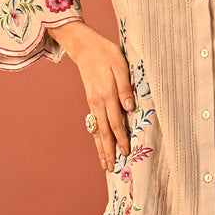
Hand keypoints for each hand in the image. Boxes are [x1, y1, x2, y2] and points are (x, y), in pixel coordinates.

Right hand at [50, 23, 134, 169]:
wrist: (84, 46)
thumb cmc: (106, 53)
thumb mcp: (120, 65)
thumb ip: (125, 87)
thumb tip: (130, 107)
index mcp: (107, 94)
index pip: (116, 123)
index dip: (122, 140)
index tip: (126, 154)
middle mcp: (97, 102)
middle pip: (104, 132)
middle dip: (109, 151)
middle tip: (112, 169)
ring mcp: (92, 103)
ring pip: (97, 130)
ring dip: (100, 148)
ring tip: (104, 164)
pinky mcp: (90, 101)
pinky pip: (93, 123)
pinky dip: (96, 137)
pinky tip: (98, 145)